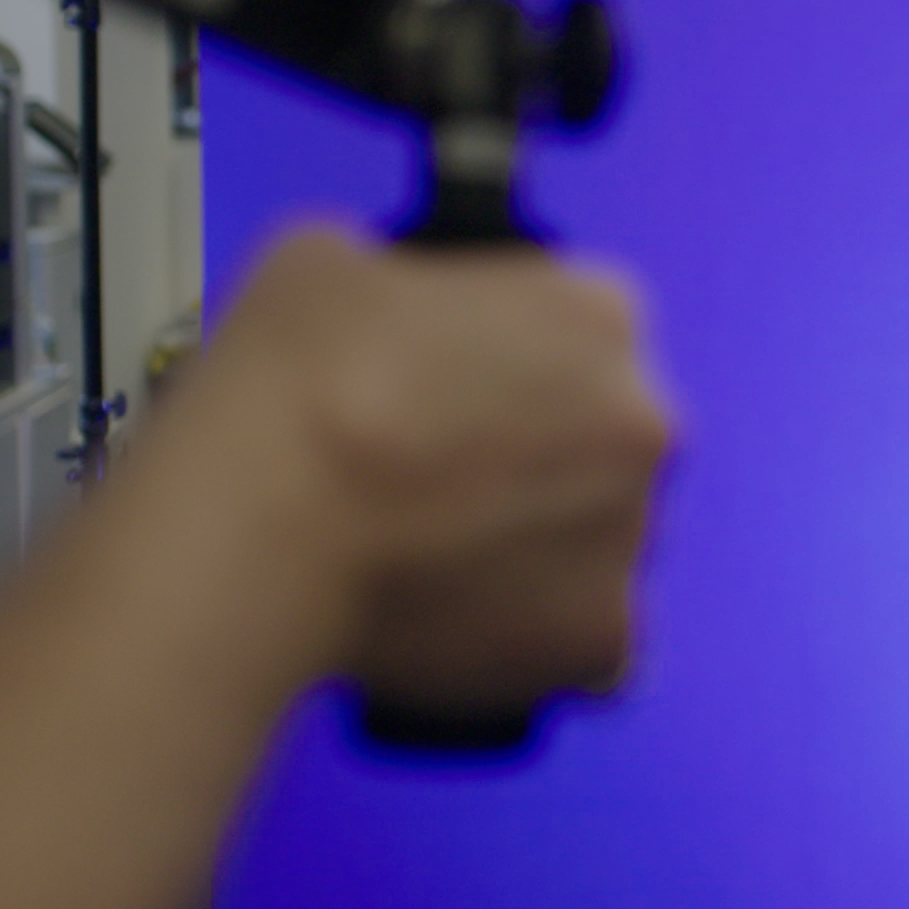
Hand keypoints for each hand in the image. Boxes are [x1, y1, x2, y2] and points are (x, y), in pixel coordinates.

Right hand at [145, 226, 676, 722]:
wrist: (264, 522)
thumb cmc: (293, 390)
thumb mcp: (333, 264)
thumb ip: (407, 283)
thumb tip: (387, 308)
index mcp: (599, 314)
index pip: (586, 332)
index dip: (515, 364)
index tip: (464, 392)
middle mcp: (643, 421)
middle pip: (607, 440)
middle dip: (539, 460)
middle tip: (442, 481)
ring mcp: (630, 534)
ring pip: (598, 542)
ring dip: (538, 550)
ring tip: (432, 559)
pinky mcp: (601, 636)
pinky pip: (590, 643)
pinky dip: (534, 640)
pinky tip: (463, 625)